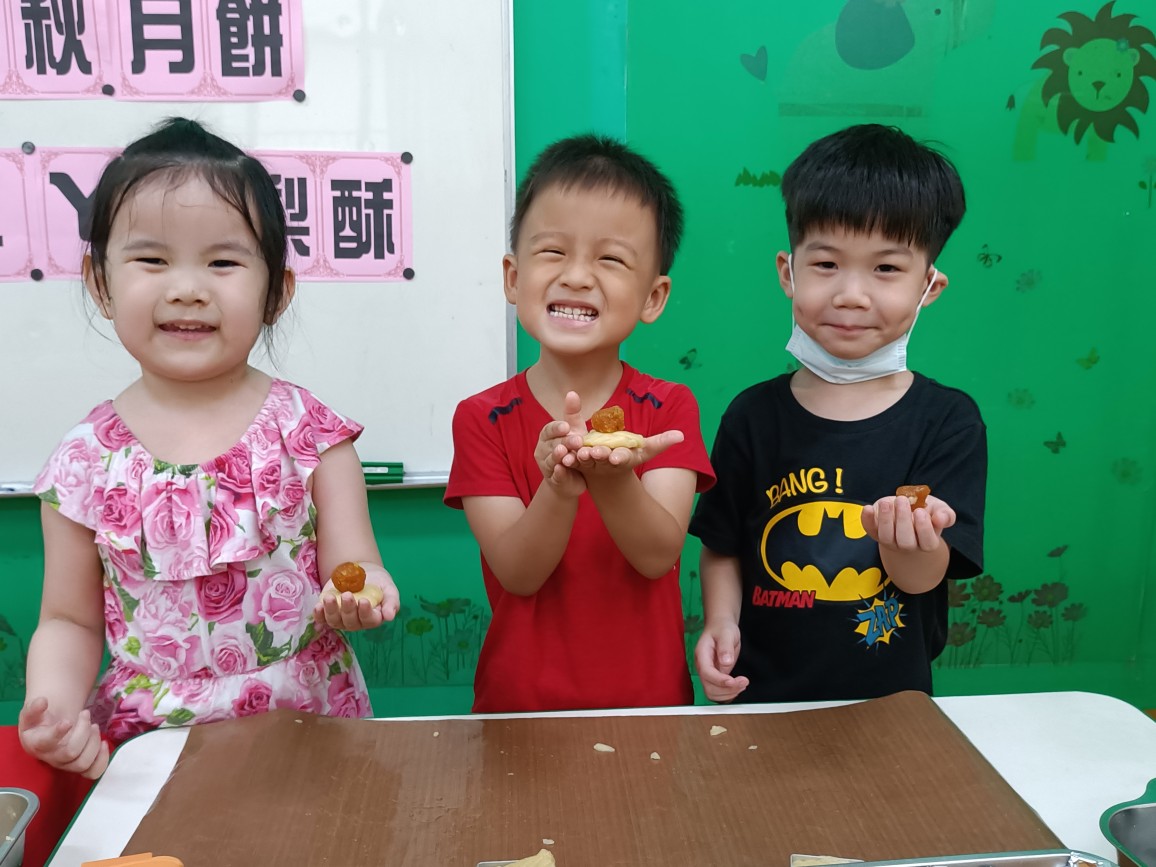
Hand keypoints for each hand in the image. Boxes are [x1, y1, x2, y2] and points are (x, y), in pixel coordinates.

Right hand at [19, 697, 109, 778]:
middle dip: (83, 731)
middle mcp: (52, 758)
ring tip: (95, 725)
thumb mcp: (32, 714)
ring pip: (83, 763)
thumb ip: (34, 708)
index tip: (67, 720)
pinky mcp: (80, 766)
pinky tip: (104, 743)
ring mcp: (66, 765)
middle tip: (85, 713)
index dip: (58, 733)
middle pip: (71, 752)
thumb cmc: (38, 723)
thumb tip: (42, 701)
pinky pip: (93, 772)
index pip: (47, 743)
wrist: (43, 735)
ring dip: (94, 742)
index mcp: (38, 744)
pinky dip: (102, 760)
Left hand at [313, 565, 400, 629]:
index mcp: (373, 618)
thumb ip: (392, 602)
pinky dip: (319, 614)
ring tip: (329, 598)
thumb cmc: (378, 583)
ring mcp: (341, 619)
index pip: (369, 620)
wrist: (361, 573)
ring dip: (331, 611)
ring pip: (335, 621)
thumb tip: (389, 617)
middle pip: (351, 622)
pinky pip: (322, 618)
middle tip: (347, 595)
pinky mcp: (328, 613)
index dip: (366, 613)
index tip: (364, 601)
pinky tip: (318, 606)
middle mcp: (356, 622)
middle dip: (348, 609)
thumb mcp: (389, 589)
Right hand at [533, 391, 586, 496]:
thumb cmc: (572, 450)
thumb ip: (572, 414)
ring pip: (551, 460)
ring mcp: (546, 466)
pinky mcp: (554, 480)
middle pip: (552, 444)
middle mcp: (543, 450)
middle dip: (563, 442)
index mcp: (547, 436)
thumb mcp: (574, 431)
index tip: (566, 426)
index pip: (549, 429)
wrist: (572, 479)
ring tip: (564, 454)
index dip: (557, 428)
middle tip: (577, 440)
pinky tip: (562, 470)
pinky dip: (558, 473)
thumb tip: (571, 392)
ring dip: (557, 457)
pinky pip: (555, 476)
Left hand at [562, 428, 684, 476]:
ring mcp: (590, 464)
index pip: (623, 457)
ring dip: (580, 457)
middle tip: (594, 451)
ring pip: (585, 460)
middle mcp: (606, 462)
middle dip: (599, 455)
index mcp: (622, 458)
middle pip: (603, 458)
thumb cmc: (627, 456)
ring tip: (578, 453)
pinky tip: (564, 455)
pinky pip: (571, 461)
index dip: (620, 457)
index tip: (616, 457)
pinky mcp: (577, 463)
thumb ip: (661, 442)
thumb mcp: (643, 450)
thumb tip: (681, 436)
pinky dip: (567, 459)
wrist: (605, 473)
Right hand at [694, 623, 749, 702]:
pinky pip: (718, 692)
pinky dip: (728, 694)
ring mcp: (708, 674)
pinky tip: (738, 686)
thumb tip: (726, 662)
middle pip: (709, 688)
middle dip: (727, 689)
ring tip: (742, 684)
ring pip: (713, 693)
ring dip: (728, 693)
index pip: (707, 673)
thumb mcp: (726, 633)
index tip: (733, 681)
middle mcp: (702, 667)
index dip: (719, 680)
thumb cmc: (722, 629)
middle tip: (743, 682)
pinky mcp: (715, 678)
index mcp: (702, 655)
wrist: (721, 628)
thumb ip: (725, 647)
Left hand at [861, 494, 955, 551]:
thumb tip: (941, 519)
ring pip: (886, 537)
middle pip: (905, 542)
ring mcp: (890, 541)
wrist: (907, 510)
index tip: (920, 512)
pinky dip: (866, 520)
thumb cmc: (926, 511)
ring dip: (885, 519)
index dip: (924, 529)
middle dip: (903, 521)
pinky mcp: (875, 532)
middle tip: (902, 500)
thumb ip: (945, 515)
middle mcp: (908, 545)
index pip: (927, 543)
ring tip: (888, 502)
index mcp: (926, 541)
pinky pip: (869, 530)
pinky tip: (868, 508)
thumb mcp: (940, 510)